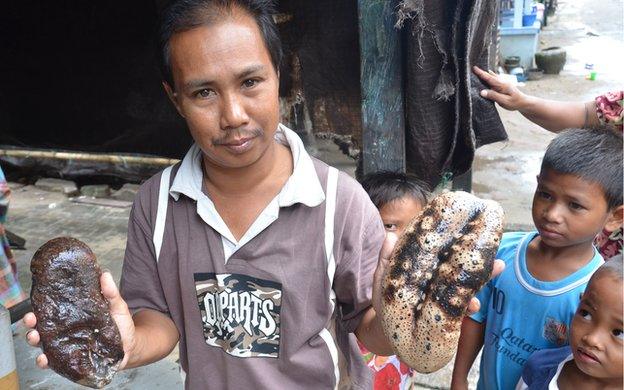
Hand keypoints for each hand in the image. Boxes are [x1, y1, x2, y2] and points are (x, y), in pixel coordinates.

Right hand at [23, 272, 136, 369]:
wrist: (131, 346)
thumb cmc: (121, 325)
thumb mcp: (117, 306)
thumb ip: (111, 293)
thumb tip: (105, 274)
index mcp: (74, 316)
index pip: (52, 311)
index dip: (40, 307)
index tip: (33, 304)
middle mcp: (67, 331)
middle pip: (42, 327)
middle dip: (32, 324)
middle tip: (30, 320)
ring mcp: (69, 346)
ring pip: (44, 344)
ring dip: (34, 341)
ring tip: (35, 337)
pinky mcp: (73, 360)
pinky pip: (55, 363)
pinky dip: (45, 362)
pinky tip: (43, 359)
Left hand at [372, 232, 504, 315]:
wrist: (384, 329)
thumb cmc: (385, 299)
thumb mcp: (384, 277)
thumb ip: (387, 258)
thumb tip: (391, 236)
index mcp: (428, 266)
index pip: (446, 251)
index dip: (460, 242)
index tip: (473, 232)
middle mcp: (440, 279)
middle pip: (462, 267)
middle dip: (480, 263)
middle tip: (496, 262)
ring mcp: (443, 297)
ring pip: (466, 286)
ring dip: (480, 283)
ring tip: (491, 276)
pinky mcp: (444, 314)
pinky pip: (460, 309)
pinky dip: (468, 306)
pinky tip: (473, 305)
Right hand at [473, 66, 527, 111]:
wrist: (523, 102)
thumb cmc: (514, 102)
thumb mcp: (504, 101)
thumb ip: (493, 96)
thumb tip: (482, 92)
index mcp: (501, 85)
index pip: (489, 78)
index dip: (481, 73)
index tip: (474, 68)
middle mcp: (502, 82)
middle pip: (490, 76)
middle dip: (482, 72)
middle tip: (473, 68)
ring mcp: (503, 83)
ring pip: (492, 77)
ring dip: (485, 73)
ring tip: (478, 71)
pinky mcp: (503, 85)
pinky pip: (494, 79)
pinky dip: (489, 76)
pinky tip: (487, 75)